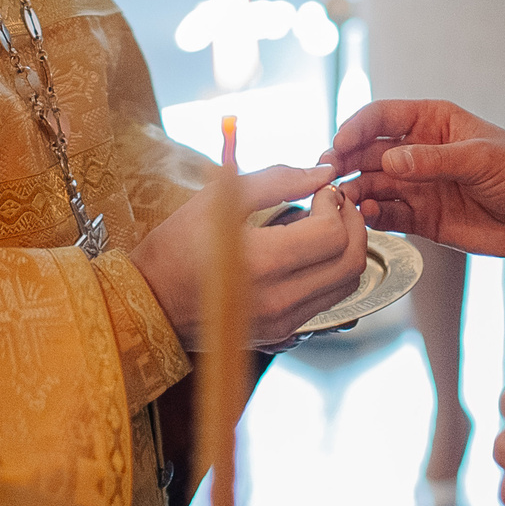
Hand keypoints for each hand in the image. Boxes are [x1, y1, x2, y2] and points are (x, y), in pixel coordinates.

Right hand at [132, 164, 369, 348]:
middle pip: (351, 264)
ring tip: (323, 225)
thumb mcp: (219, 200)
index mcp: (261, 263)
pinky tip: (308, 254)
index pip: (331, 236)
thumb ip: (276, 180)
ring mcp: (283, 323)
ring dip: (346, 250)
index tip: (321, 189)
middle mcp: (278, 300)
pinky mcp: (283, 334)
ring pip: (346, 286)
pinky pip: (328, 302)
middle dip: (354, 226)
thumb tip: (322, 171)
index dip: (336, 205)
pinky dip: (330, 273)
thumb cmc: (177, 246)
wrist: (151, 303)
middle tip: (336, 204)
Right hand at [328, 99, 504, 260]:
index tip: (340, 142)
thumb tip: (391, 160)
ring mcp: (416, 184)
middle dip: (345, 159)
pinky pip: (388, 214)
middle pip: (368, 150)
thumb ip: (435, 160)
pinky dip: (373, 215)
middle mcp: (417, 151)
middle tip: (327, 174)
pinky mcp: (420, 217)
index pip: (383, 116)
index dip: (357, 126)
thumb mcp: (481, 159)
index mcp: (432, 122)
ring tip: (344, 200)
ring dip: (355, 189)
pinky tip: (366, 216)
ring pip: (372, 183)